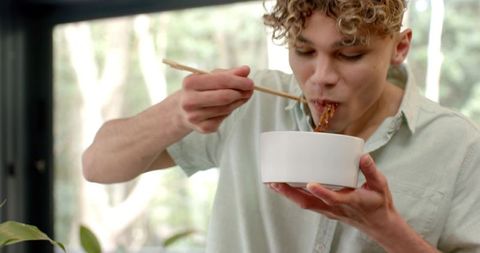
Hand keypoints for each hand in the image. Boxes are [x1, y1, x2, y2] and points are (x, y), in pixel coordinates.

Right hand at [179, 66, 253, 132]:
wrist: (182, 110)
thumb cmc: (200, 90)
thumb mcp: (210, 78)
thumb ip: (229, 73)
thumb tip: (246, 70)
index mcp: (190, 83)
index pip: (220, 81)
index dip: (238, 81)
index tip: (250, 82)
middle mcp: (189, 101)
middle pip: (224, 97)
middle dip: (240, 92)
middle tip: (250, 90)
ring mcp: (195, 116)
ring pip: (226, 108)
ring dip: (238, 101)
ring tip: (242, 96)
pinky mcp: (203, 128)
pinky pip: (224, 118)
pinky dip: (230, 111)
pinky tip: (229, 106)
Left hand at [269, 154, 395, 238]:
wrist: (379, 224)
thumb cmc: (378, 204)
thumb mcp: (380, 186)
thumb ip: (371, 171)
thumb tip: (363, 156)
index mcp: (350, 202)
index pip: (334, 199)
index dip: (322, 192)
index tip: (310, 184)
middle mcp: (335, 208)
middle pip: (309, 203)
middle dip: (290, 193)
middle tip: (275, 182)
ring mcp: (328, 210)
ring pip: (304, 203)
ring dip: (287, 194)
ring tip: (272, 183)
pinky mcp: (325, 209)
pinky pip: (306, 203)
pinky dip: (293, 195)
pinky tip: (283, 187)